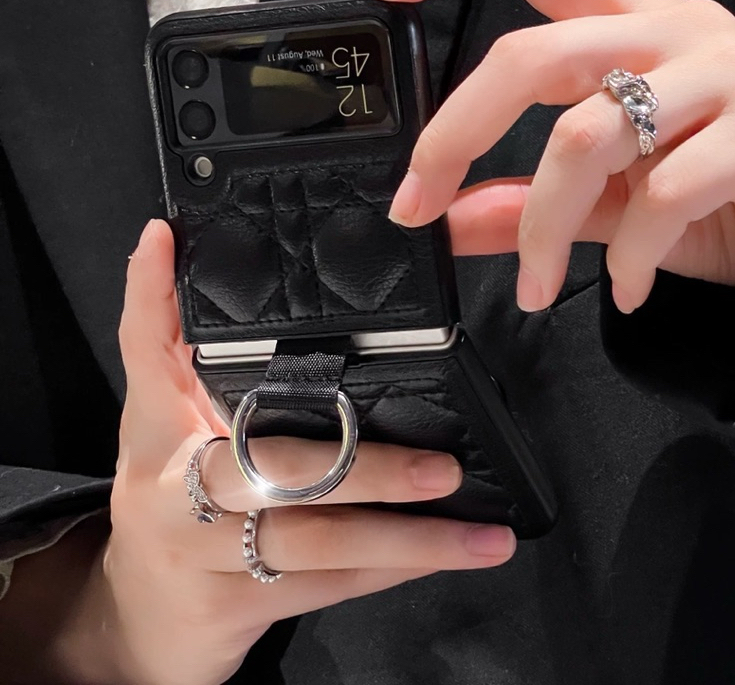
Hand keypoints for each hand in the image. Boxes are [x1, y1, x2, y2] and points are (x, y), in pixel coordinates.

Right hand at [4, 220, 514, 684]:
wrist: (139, 613)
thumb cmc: (166, 490)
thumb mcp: (161, 412)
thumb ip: (166, 331)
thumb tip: (164, 236)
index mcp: (160, 429)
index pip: (155, 351)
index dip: (161, 301)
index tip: (186, 252)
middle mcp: (178, 494)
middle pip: (279, 471)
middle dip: (366, 470)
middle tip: (442, 469)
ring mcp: (210, 557)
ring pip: (321, 545)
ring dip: (407, 541)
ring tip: (481, 536)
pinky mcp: (239, 607)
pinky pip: (328, 585)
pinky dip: (389, 570)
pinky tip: (444, 556)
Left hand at [361, 0, 734, 310]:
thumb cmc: (720, 193)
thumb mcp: (609, 196)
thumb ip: (532, 200)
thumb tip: (448, 221)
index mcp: (633, 21)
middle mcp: (675, 31)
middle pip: (536, 54)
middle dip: (457, 132)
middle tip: (419, 204)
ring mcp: (726, 76)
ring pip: (591, 134)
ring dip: (544, 226)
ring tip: (539, 285)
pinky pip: (664, 193)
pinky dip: (627, 256)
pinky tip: (625, 290)